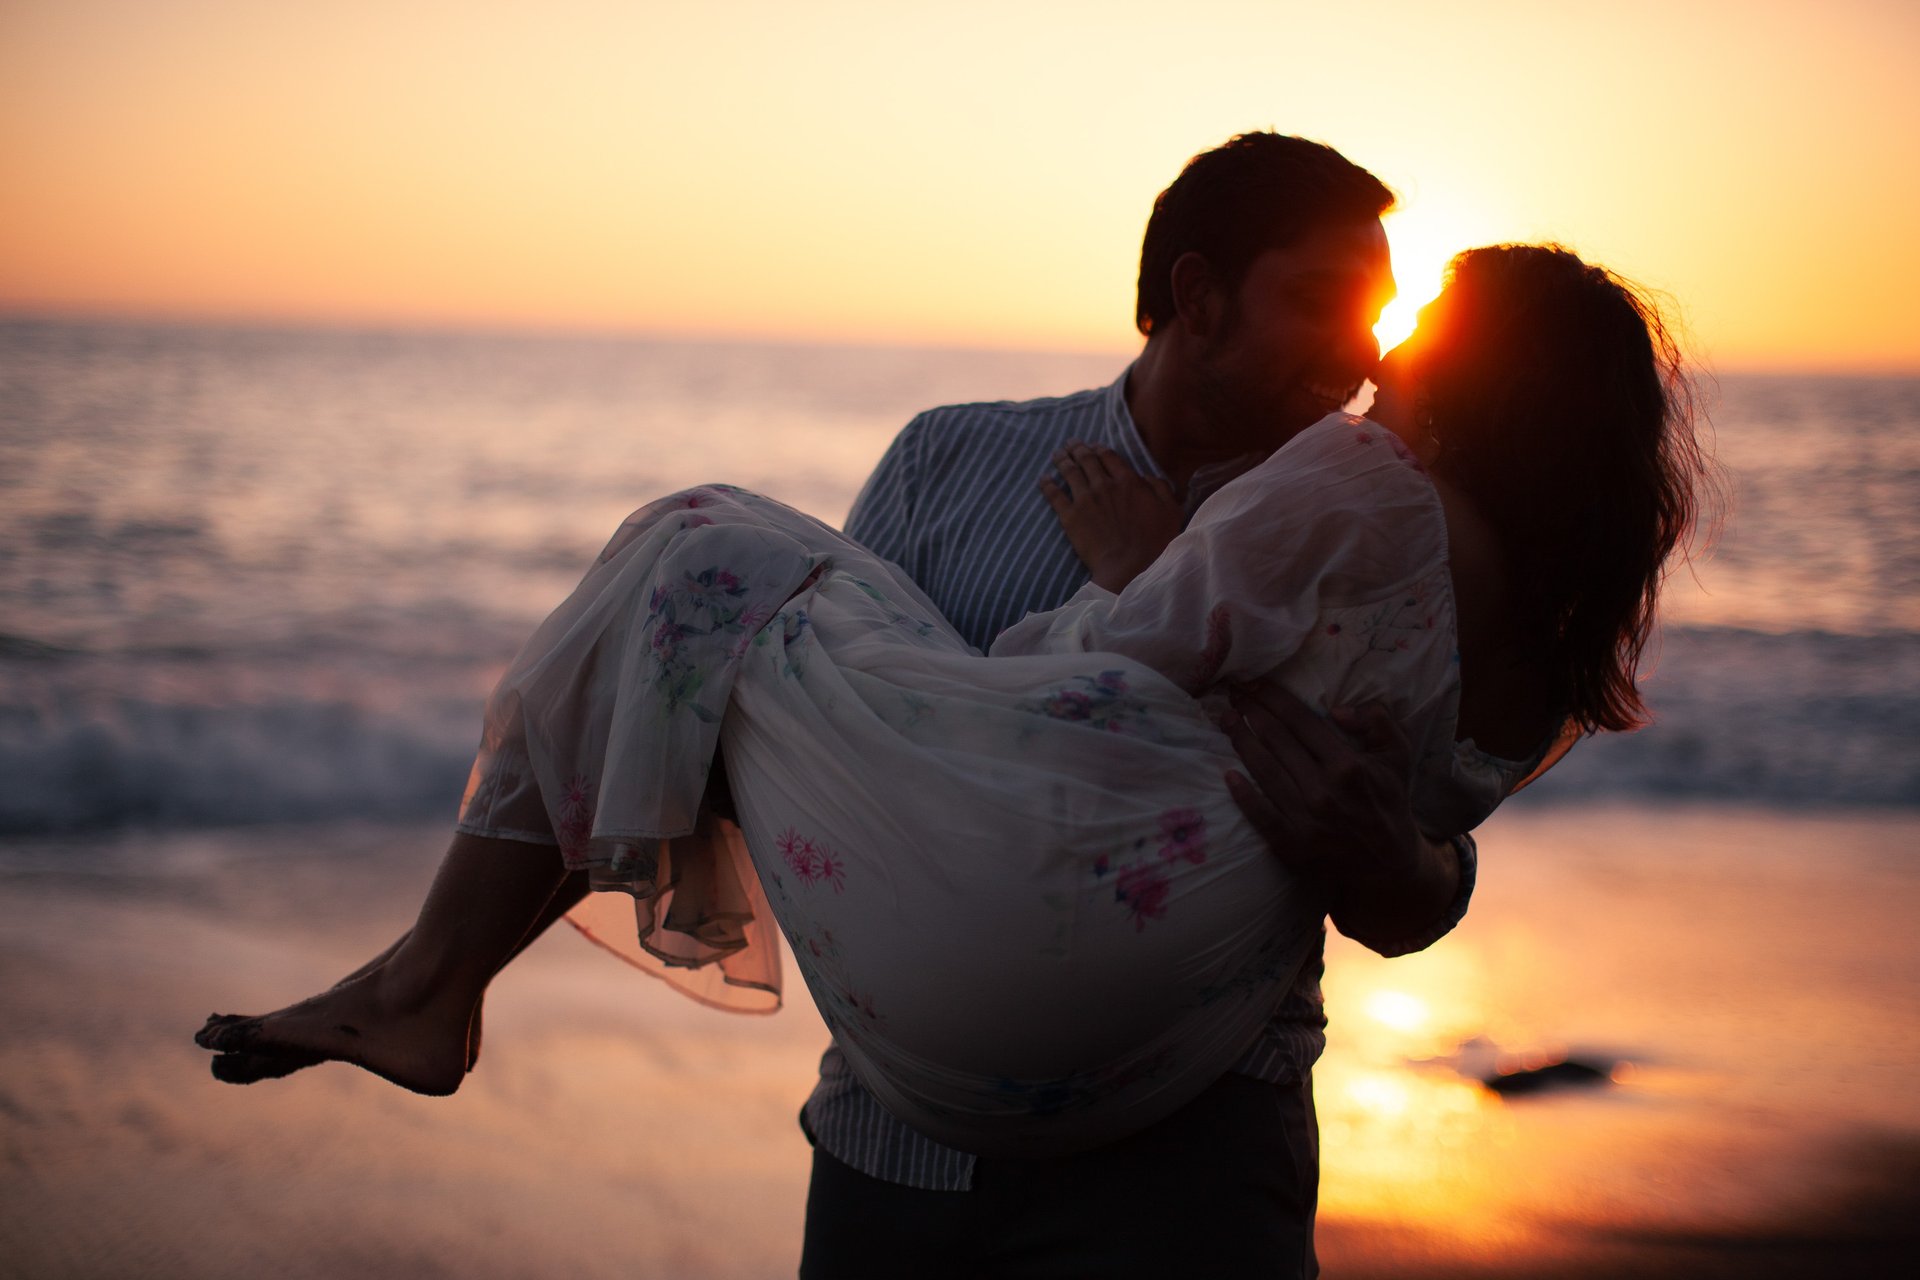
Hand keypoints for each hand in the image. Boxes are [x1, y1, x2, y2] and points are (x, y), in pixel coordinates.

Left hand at [1039, 441, 1181, 591]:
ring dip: (1062, 460)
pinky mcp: (1070, 516)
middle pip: (1086, 459)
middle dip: (1077, 449)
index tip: (1093, 446)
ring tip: (1057, 454)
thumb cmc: (1155, 542)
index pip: (1108, 456)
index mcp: (1128, 481)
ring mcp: (1085, 499)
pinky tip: (1043, 479)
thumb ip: (1160, 488)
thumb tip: (1147, 477)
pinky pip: (1054, 495)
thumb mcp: (1171, 510)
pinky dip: (1047, 485)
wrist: (1130, 567)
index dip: (1099, 449)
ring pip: (1069, 472)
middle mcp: (1104, 484)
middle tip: (1071, 444)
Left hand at [1221, 684, 1458, 945]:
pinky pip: (1260, 815)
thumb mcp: (1398, 755)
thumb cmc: (1389, 801)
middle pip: (1276, 740)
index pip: (1300, 721)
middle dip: (1251, 712)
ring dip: (1241, 741)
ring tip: (1226, 720)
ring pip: (1264, 771)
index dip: (1272, 697)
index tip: (1253, 682)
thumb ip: (1378, 721)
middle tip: (1233, 694)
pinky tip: (1227, 775)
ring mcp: (1305, 819)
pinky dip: (1242, 795)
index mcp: (1348, 765)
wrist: (1388, 863)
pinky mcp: (1291, 844)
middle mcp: (1323, 790)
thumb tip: (1337, 710)